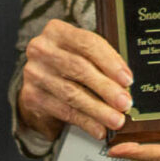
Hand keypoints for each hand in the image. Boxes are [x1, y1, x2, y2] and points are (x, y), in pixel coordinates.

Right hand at [17, 19, 131, 141]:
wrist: (41, 85)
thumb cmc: (70, 65)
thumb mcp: (84, 55)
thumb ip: (103, 62)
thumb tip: (127, 85)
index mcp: (57, 31)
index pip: (87, 43)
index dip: (110, 62)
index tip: (127, 80)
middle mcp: (41, 49)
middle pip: (79, 68)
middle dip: (106, 88)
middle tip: (125, 104)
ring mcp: (34, 73)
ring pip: (72, 93)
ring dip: (98, 110)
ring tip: (116, 120)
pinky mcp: (31, 96)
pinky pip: (63, 111)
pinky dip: (85, 122)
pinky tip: (99, 129)